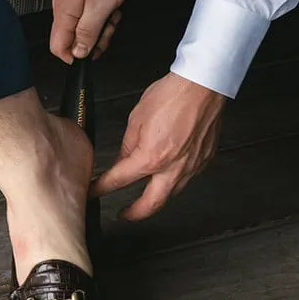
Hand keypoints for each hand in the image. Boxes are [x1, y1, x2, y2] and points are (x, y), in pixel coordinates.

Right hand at [51, 0, 132, 63]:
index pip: (57, 47)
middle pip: (72, 39)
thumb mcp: (100, 8)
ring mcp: (70, 1)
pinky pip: (87, 14)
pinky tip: (111, 7)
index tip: (92, 54)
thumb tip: (78, 53)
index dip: (75, 57)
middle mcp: (62, 8)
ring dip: (100, 27)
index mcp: (64, 14)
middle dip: (93, 40)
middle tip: (109, 29)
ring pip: (82, 27)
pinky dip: (101, 15)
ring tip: (112, 14)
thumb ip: (87, 33)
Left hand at [92, 73, 225, 219]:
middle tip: (124, 215)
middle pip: (150, 204)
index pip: (119, 181)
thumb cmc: (173, 95)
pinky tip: (169, 174)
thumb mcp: (137, 119)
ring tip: (146, 196)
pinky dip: (175, 180)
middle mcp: (173, 168)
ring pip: (172, 194)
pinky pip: (188, 178)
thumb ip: (128, 145)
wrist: (203, 85)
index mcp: (151, 158)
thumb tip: (124, 159)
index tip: (94, 192)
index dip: (101, 189)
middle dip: (134, 214)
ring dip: (156, 198)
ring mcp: (192, 167)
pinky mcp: (205, 160)